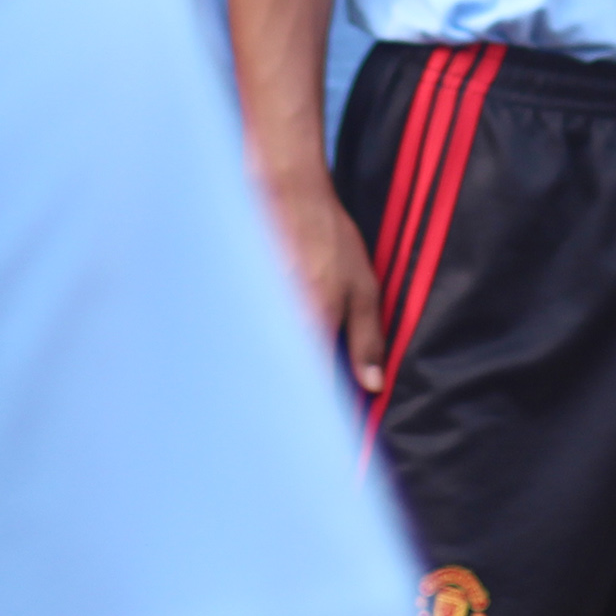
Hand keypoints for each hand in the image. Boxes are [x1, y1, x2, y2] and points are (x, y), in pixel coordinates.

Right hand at [262, 165, 390, 396]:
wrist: (286, 195)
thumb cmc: (328, 237)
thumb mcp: (363, 287)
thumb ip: (368, 339)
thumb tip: (374, 385)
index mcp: (312, 329)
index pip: (317, 391)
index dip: (327, 410)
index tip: (336, 421)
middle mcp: (278, 329)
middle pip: (285, 384)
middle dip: (298, 398)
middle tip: (312, 403)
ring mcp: (255, 318)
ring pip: (266, 366)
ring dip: (278, 376)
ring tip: (288, 377)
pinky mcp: (240, 308)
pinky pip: (252, 343)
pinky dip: (262, 351)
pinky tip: (271, 344)